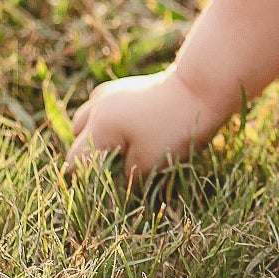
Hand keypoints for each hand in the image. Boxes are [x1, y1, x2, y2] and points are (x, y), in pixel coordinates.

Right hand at [63, 66, 229, 178]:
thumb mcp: (149, 162)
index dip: (85, 180)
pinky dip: (112, 122)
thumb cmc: (175, 127)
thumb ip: (126, 178)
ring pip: (90, 118)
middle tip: (112, 171)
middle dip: (91, 156)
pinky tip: (131, 131)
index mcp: (99, 126)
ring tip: (120, 150)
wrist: (202, 88)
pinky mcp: (128, 87)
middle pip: (78, 137)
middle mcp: (99, 106)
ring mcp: (113, 92)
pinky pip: (107, 107)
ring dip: (99, 136)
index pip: (75, 160)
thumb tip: (118, 185)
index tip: (103, 191)